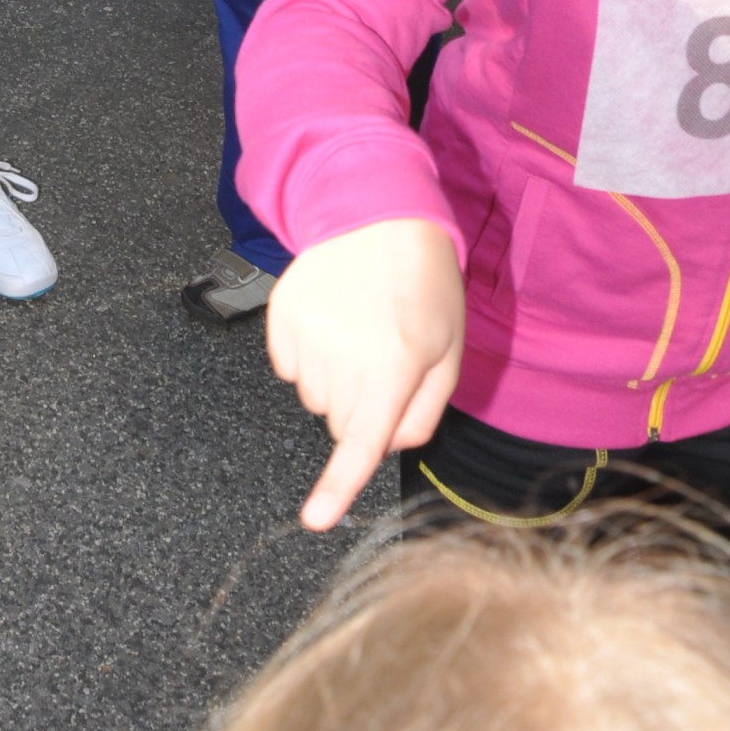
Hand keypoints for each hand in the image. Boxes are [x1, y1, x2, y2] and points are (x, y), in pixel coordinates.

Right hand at [266, 219, 464, 529]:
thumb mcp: (448, 348)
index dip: (336, 487)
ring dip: (335, 383)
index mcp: (394, 366)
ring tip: (359, 331)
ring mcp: (306, 333)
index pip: (360, 442)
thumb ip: (426, 409)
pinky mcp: (281, 315)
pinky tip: (331, 321)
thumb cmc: (422, 281)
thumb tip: (390, 445)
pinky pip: (289, 368)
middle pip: (340, 422)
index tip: (313, 521)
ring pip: (313, 398)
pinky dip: (308, 359)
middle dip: (362, 407)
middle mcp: (344, 354)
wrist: (375, 209)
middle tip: (385, 358)